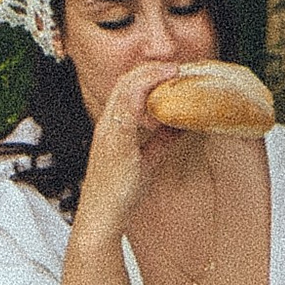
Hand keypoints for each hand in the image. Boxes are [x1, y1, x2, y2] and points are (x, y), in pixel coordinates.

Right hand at [71, 51, 184, 245]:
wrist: (102, 218)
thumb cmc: (120, 194)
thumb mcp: (147, 161)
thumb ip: (162, 141)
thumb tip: (182, 124)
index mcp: (111, 127)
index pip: (124, 89)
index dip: (146, 76)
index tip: (170, 72)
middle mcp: (106, 125)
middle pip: (125, 82)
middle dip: (150, 69)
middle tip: (176, 66)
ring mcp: (108, 132)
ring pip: (125, 88)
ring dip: (151, 75)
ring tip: (173, 70)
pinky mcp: (115, 141)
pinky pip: (127, 107)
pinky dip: (145, 92)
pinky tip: (164, 90)